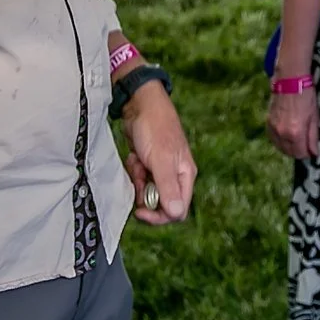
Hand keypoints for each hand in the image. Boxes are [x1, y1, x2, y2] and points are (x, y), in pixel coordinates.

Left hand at [121, 82, 195, 224]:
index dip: (160, 215)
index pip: (178, 209)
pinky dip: (134, 172)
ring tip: (137, 164)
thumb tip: (176, 214)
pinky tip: (134, 158)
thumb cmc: (155, 128)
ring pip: (148, 192)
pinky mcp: (148, 164)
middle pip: (162, 203)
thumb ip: (168, 188)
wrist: (140, 104)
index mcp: (185, 175)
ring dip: (139, 182)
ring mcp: (161, 169)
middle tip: (138, 182)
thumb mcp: (161, 160)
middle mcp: (175, 175)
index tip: (142, 211)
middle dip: (146, 196)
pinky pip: (140, 180)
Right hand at [267, 88, 318, 158]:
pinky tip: (286, 137)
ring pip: (280, 147)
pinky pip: (273, 139)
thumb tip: (314, 153)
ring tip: (296, 141)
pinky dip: (279, 141)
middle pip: (289, 153)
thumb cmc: (306, 96)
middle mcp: (282, 134)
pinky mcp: (268, 122)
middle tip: (305, 145)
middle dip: (298, 152)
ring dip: (288, 148)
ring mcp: (273, 128)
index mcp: (295, 133)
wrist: (290, 80)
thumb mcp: (314, 117)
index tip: (312, 150)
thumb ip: (313, 137)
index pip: (300, 154)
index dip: (307, 154)